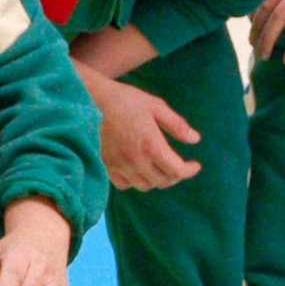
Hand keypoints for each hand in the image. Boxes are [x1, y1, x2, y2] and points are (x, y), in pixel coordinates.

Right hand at [83, 71, 200, 190]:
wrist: (89, 101)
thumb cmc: (124, 100)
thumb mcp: (155, 106)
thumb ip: (176, 125)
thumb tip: (195, 139)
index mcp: (152, 146)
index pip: (177, 171)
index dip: (189, 171)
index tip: (195, 165)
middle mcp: (137, 162)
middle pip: (163, 181)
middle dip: (175, 175)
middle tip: (178, 165)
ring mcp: (120, 166)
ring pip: (145, 185)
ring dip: (157, 179)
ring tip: (160, 168)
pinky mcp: (107, 167)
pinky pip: (125, 184)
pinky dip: (135, 181)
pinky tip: (138, 170)